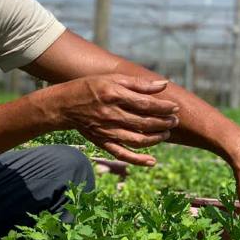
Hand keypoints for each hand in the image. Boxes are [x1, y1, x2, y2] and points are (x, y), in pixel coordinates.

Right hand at [56, 74, 179, 165]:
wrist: (64, 105)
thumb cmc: (91, 87)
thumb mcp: (112, 78)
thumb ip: (138, 83)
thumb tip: (164, 84)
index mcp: (115, 96)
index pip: (146, 104)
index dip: (164, 107)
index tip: (175, 108)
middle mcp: (111, 115)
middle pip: (145, 123)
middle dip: (164, 122)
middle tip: (174, 120)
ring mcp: (107, 131)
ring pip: (137, 140)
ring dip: (156, 139)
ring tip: (166, 134)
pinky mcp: (102, 142)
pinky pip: (122, 154)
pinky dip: (138, 160)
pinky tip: (152, 161)